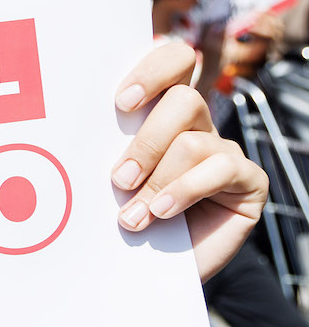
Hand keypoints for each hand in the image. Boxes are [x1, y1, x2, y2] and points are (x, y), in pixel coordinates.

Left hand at [113, 42, 267, 280]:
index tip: (121, 104)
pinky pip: (220, 169)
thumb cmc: (123, 213)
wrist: (150, 267)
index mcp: (160, 109)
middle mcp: (196, 124)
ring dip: (157, 179)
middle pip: (183, 99)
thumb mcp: (110, 175)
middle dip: (146, 140)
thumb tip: (78, 126)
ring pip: (193, 140)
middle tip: (118, 178)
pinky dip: (184, 191)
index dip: (152, 70)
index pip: (173, 59)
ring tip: (131, 216)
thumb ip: (108, 144)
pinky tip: (161, 212)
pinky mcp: (247, 181)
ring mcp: (224, 150)